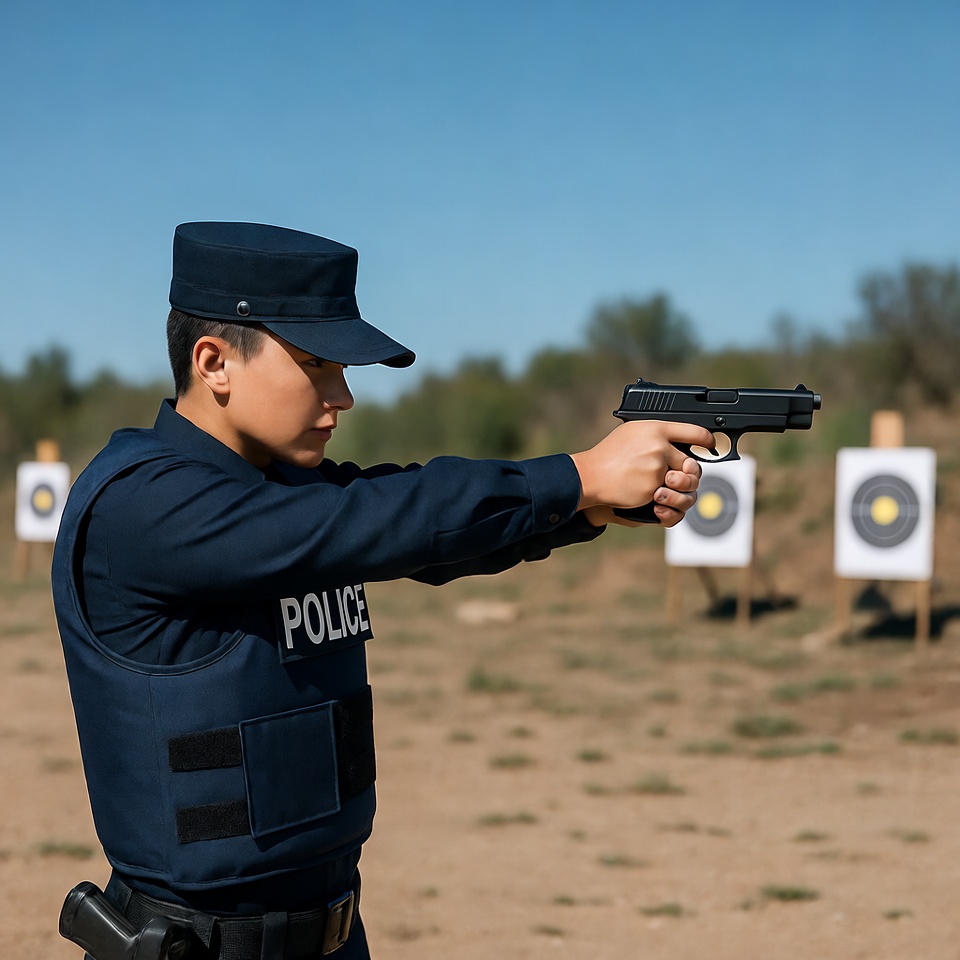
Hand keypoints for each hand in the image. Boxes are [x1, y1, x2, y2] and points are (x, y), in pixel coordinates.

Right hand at [571, 420, 713, 514]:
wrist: (591, 475)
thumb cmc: (609, 454)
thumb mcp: (632, 432)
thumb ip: (656, 435)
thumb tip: (678, 438)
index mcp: (656, 429)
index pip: (694, 431)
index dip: (707, 440)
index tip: (711, 445)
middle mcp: (660, 446)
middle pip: (691, 462)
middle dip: (687, 473)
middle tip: (674, 476)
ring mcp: (658, 468)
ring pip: (685, 482)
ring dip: (679, 489)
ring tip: (664, 489)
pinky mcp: (654, 488)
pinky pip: (670, 497)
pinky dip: (662, 499)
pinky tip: (650, 495)